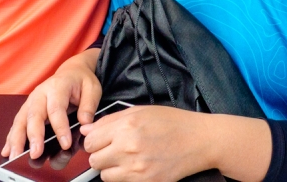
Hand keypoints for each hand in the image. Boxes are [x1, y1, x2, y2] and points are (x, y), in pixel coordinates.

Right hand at [2, 48, 101, 159]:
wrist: (71, 72)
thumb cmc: (81, 81)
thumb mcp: (92, 88)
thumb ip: (89, 106)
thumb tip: (85, 123)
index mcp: (57, 86)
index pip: (57, 109)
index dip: (60, 128)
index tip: (65, 144)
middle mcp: (40, 94)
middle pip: (34, 115)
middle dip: (34, 136)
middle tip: (36, 154)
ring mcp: (31, 102)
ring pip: (21, 121)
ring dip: (17, 140)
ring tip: (15, 157)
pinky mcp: (27, 110)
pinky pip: (17, 124)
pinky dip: (11, 138)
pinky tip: (8, 151)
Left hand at [81, 105, 207, 180]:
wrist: (199, 141)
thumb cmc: (174, 123)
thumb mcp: (141, 111)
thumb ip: (110, 120)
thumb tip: (86, 129)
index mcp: (126, 126)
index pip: (90, 141)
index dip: (95, 140)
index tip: (102, 139)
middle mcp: (128, 148)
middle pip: (94, 160)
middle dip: (102, 154)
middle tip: (116, 149)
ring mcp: (137, 169)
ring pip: (104, 175)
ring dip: (111, 168)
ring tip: (127, 158)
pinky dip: (124, 177)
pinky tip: (136, 166)